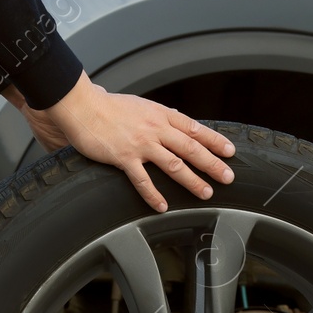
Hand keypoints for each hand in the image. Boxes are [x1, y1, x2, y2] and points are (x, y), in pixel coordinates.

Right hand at [6, 74, 235, 212]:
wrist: (82, 106)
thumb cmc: (107, 107)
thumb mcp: (140, 106)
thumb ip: (157, 118)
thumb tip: (173, 127)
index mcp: (160, 115)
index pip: (194, 128)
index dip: (214, 140)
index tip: (230, 151)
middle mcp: (155, 128)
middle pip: (191, 147)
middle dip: (212, 163)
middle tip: (228, 177)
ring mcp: (140, 143)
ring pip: (173, 164)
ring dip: (192, 180)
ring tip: (206, 193)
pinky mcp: (123, 157)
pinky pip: (142, 180)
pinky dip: (154, 194)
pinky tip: (163, 206)